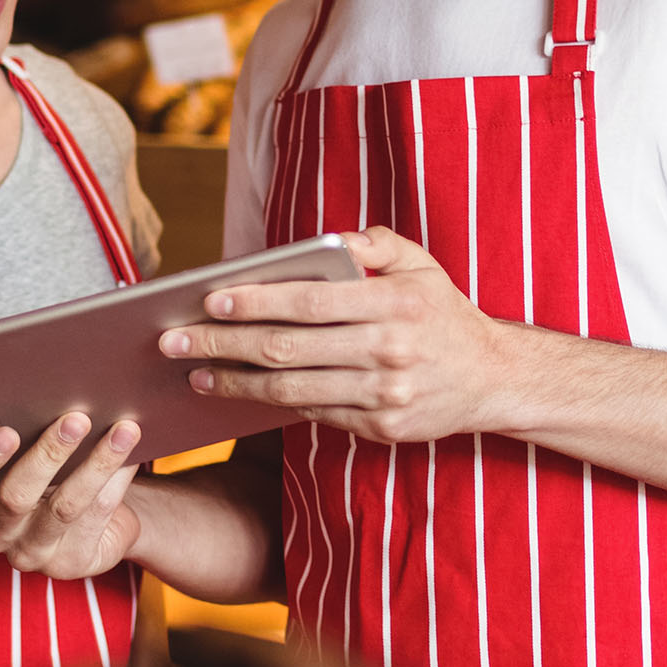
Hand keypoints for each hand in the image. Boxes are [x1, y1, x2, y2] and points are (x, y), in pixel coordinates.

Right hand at [0, 409, 143, 580]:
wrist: (94, 524)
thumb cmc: (51, 475)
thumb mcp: (23, 457)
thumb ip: (9, 433)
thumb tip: (25, 391)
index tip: (6, 430)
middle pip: (16, 497)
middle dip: (48, 455)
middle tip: (76, 419)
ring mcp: (33, 552)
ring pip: (65, 506)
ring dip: (96, 464)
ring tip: (123, 429)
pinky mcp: (71, 562)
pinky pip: (97, 515)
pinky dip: (116, 480)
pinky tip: (134, 454)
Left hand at [157, 225, 516, 445]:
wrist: (493, 378)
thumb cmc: (444, 313)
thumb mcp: (421, 264)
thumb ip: (376, 244)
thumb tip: (328, 239)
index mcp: (395, 304)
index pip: (309, 303)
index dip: (254, 302)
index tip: (209, 300)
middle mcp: (389, 352)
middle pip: (287, 350)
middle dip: (222, 344)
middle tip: (173, 338)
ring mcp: (383, 395)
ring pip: (291, 391)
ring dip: (235, 381)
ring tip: (195, 369)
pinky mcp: (380, 428)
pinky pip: (314, 414)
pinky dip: (270, 403)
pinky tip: (238, 390)